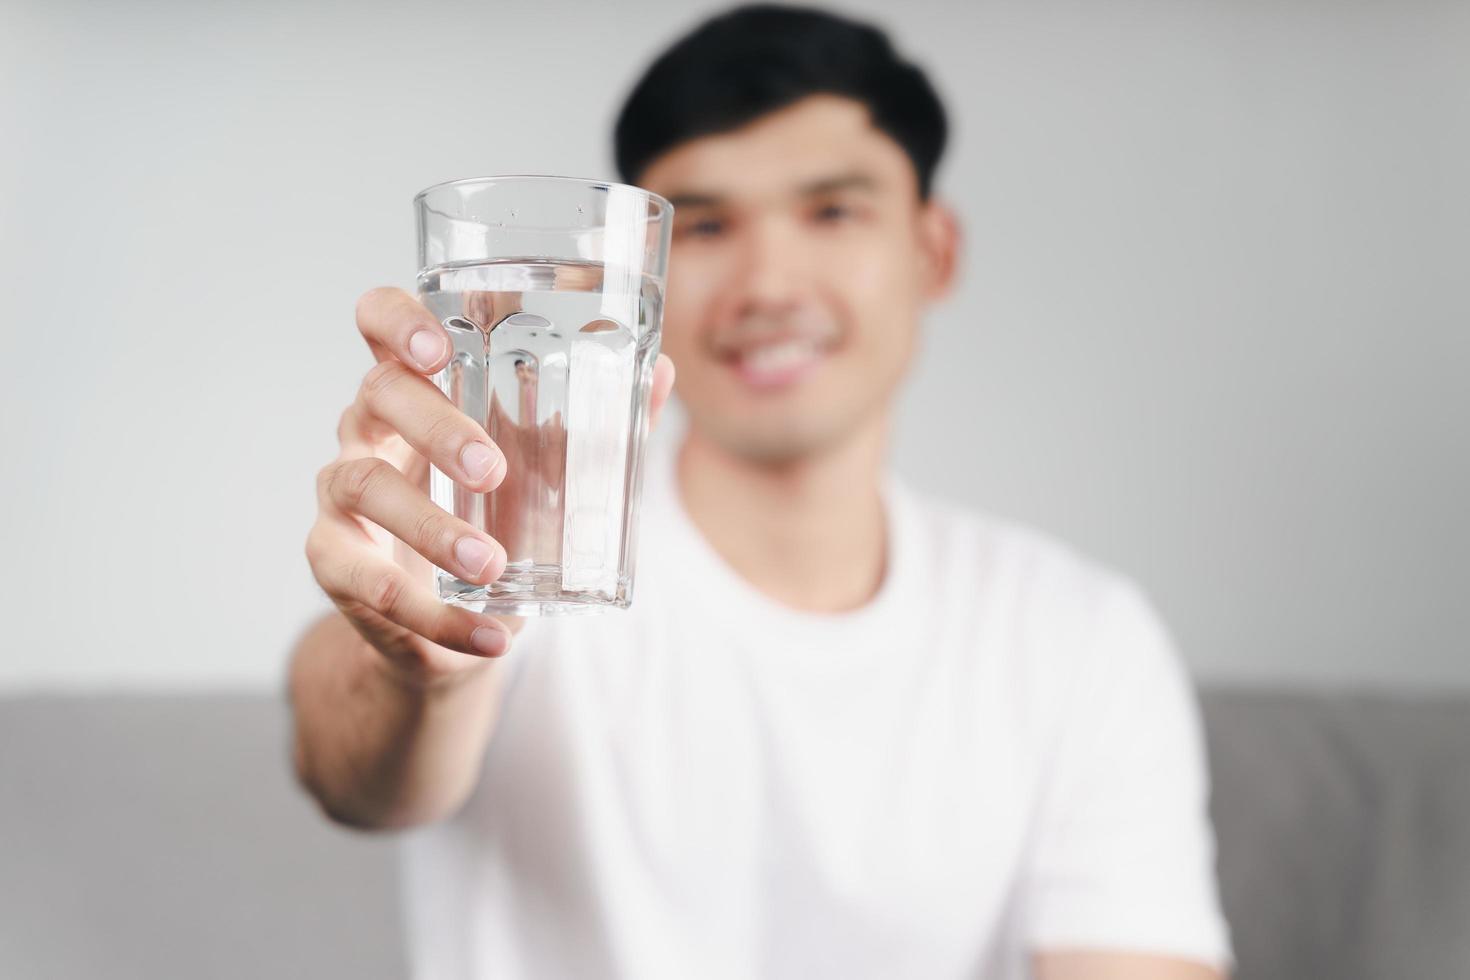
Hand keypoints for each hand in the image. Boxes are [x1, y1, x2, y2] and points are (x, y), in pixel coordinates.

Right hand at [304, 286, 675, 686]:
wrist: (446, 620)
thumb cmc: (496, 517)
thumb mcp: (542, 470)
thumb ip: (596, 425)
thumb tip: (663, 374)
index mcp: (417, 386)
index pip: (379, 321)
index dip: (397, 321)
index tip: (439, 347)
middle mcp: (368, 428)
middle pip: (378, 394)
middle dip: (437, 429)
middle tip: (495, 473)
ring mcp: (341, 492)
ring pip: (363, 486)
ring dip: (430, 528)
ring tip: (491, 563)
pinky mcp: (332, 561)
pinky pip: (370, 585)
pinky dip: (436, 617)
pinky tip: (488, 637)